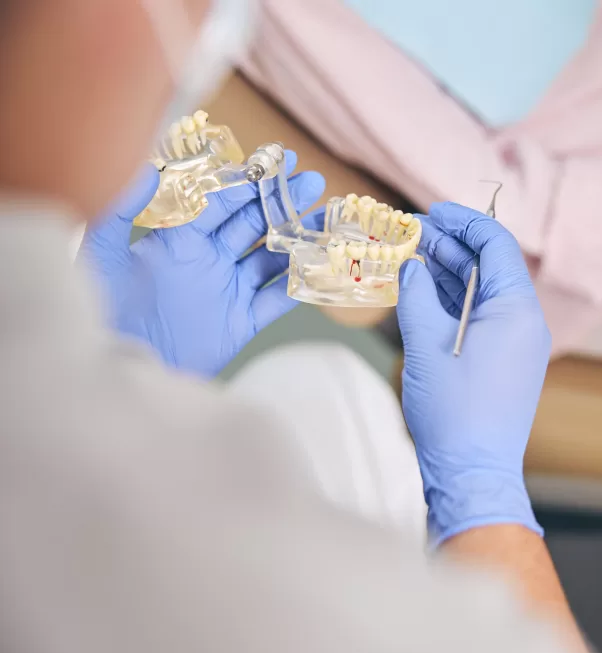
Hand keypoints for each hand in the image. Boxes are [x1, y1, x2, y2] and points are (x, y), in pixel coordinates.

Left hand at [78, 152, 325, 376]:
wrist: (120, 370)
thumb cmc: (103, 314)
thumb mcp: (102, 254)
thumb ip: (122, 208)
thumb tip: (148, 163)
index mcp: (176, 241)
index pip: (218, 203)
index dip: (247, 181)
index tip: (274, 161)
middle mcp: (206, 261)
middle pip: (251, 224)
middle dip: (282, 201)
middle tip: (311, 181)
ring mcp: (226, 291)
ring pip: (271, 257)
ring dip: (298, 236)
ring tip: (326, 217)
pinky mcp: (241, 323)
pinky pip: (277, 299)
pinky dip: (299, 282)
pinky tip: (319, 263)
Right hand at [397, 202, 549, 545]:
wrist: (473, 475)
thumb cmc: (454, 413)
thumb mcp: (425, 344)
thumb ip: (415, 295)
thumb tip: (409, 266)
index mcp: (518, 310)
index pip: (497, 245)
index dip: (463, 222)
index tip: (430, 211)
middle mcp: (525, 323)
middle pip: (489, 266)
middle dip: (449, 246)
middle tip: (407, 233)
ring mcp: (516, 345)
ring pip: (481, 293)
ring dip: (447, 273)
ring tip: (408, 256)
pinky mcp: (503, 364)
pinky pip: (479, 319)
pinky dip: (451, 303)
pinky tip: (421, 293)